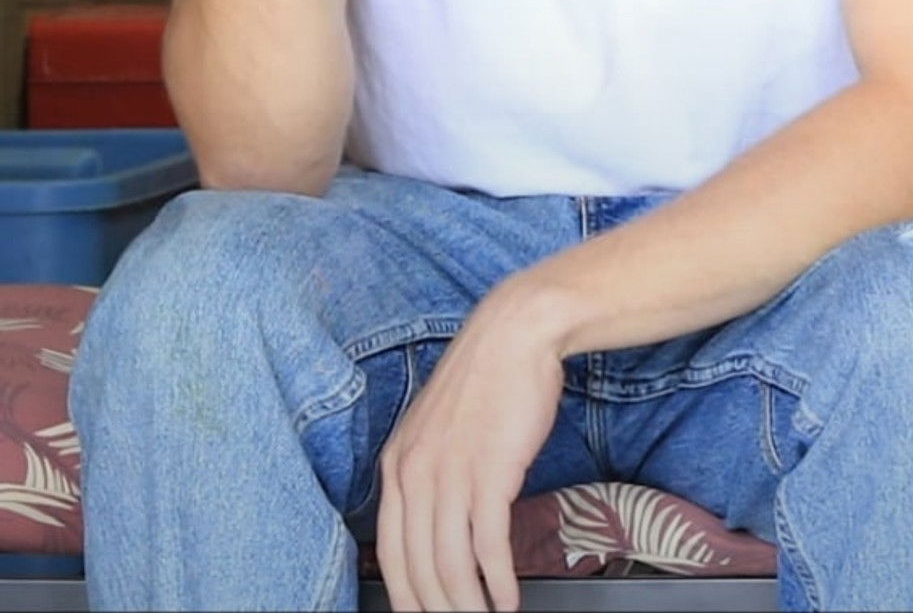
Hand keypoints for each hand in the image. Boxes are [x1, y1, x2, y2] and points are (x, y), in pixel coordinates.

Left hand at [377, 283, 565, 611]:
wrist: (516, 333)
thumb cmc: (486, 379)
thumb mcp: (437, 427)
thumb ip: (429, 473)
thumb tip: (435, 527)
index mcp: (396, 463)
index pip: (390, 552)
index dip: (405, 595)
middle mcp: (415, 472)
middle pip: (418, 567)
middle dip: (438, 608)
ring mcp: (450, 474)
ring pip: (450, 565)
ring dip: (469, 604)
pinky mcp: (490, 473)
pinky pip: (488, 546)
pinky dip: (497, 582)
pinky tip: (507, 599)